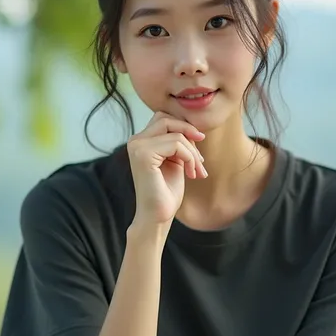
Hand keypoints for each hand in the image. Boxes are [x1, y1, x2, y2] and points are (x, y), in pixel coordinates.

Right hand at [127, 112, 206, 226]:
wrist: (158, 216)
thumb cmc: (166, 192)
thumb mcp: (175, 160)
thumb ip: (178, 142)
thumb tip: (193, 127)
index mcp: (140, 141)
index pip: (165, 119)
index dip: (184, 129)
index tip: (198, 150)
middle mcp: (135, 141)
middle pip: (167, 119)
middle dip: (189, 134)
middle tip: (200, 157)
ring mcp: (137, 146)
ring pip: (175, 133)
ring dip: (192, 152)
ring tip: (197, 171)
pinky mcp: (143, 154)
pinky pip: (176, 144)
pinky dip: (189, 158)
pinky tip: (191, 174)